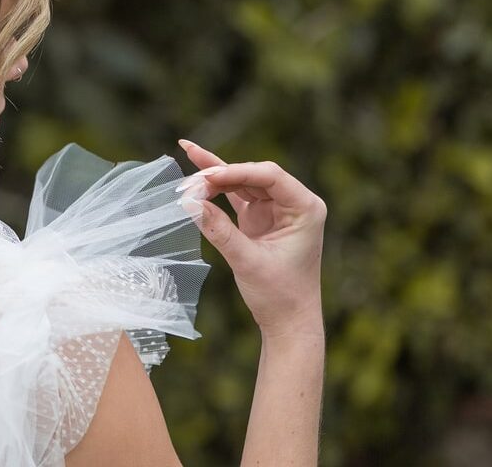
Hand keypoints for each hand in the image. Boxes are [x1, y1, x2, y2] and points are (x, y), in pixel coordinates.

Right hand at [176, 139, 326, 339]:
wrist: (288, 320)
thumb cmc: (279, 294)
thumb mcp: (247, 262)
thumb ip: (220, 230)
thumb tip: (190, 202)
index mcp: (306, 208)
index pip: (269, 176)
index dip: (236, 172)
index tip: (205, 179)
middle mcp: (294, 203)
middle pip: (253, 175)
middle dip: (220, 176)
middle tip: (188, 186)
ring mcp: (276, 209)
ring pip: (242, 182)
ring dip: (215, 181)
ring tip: (186, 182)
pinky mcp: (261, 217)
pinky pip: (237, 195)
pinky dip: (218, 188)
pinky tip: (199, 171)